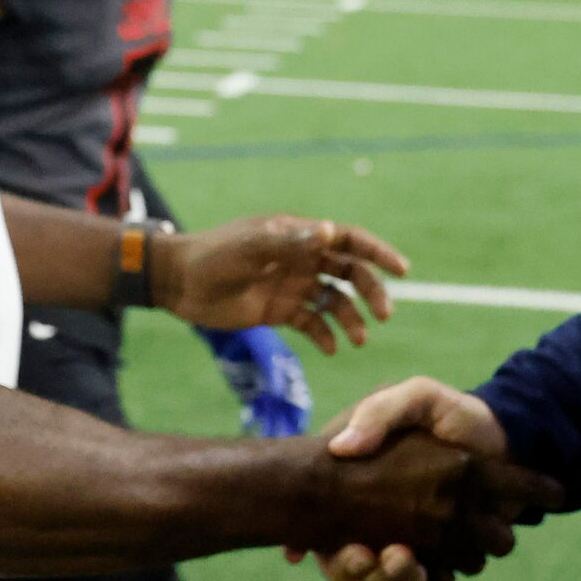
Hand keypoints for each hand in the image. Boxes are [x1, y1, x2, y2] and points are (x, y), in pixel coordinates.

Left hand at [160, 215, 406, 351]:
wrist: (178, 283)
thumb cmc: (213, 256)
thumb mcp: (250, 247)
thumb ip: (289, 241)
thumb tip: (329, 231)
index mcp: (299, 235)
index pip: (349, 239)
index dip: (377, 252)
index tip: (402, 269)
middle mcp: (302, 259)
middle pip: (350, 273)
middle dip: (371, 292)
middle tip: (383, 315)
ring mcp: (292, 286)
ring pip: (335, 301)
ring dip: (351, 319)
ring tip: (357, 341)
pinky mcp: (280, 311)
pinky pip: (312, 323)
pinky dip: (326, 336)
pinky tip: (330, 349)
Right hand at [289, 377, 516, 580]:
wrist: (503, 437)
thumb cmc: (452, 415)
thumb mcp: (417, 397)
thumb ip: (380, 413)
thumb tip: (341, 448)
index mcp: (356, 486)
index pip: (327, 534)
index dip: (333, 553)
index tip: (358, 550)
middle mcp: (376, 523)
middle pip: (357, 571)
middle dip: (370, 573)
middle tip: (393, 554)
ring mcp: (411, 542)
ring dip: (400, 579)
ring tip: (410, 560)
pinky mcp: (442, 556)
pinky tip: (442, 570)